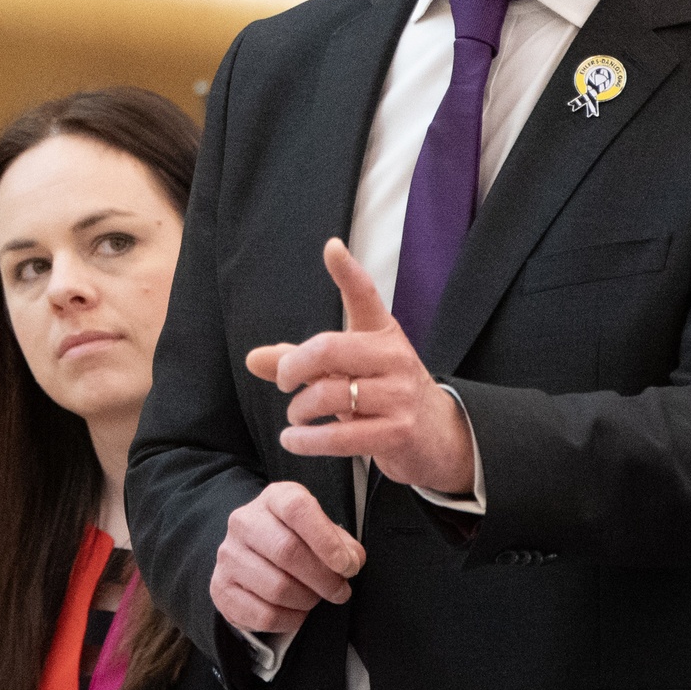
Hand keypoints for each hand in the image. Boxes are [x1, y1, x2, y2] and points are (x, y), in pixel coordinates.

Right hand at [211, 480, 364, 635]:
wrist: (253, 557)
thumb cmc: (296, 541)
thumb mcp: (320, 531)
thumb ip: (341, 544)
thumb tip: (350, 562)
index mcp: (273, 498)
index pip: (297, 509)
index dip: (326, 540)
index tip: (347, 565)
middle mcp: (244, 521)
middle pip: (287, 551)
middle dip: (323, 578)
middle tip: (340, 591)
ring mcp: (229, 555)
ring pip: (276, 587)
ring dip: (307, 600)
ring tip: (315, 598)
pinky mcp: (221, 588)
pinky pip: (263, 615)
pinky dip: (290, 620)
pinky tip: (297, 613)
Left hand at [245, 238, 474, 494]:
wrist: (438, 435)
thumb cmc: (383, 393)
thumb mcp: (349, 369)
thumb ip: (301, 362)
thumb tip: (252, 358)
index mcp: (382, 334)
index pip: (365, 296)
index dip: (348, 272)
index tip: (331, 248)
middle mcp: (393, 357)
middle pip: (329, 348)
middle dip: (293, 366)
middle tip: (282, 381)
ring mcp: (399, 395)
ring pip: (330, 393)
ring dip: (300, 410)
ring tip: (295, 417)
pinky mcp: (398, 433)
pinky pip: (341, 436)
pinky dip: (308, 441)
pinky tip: (293, 440)